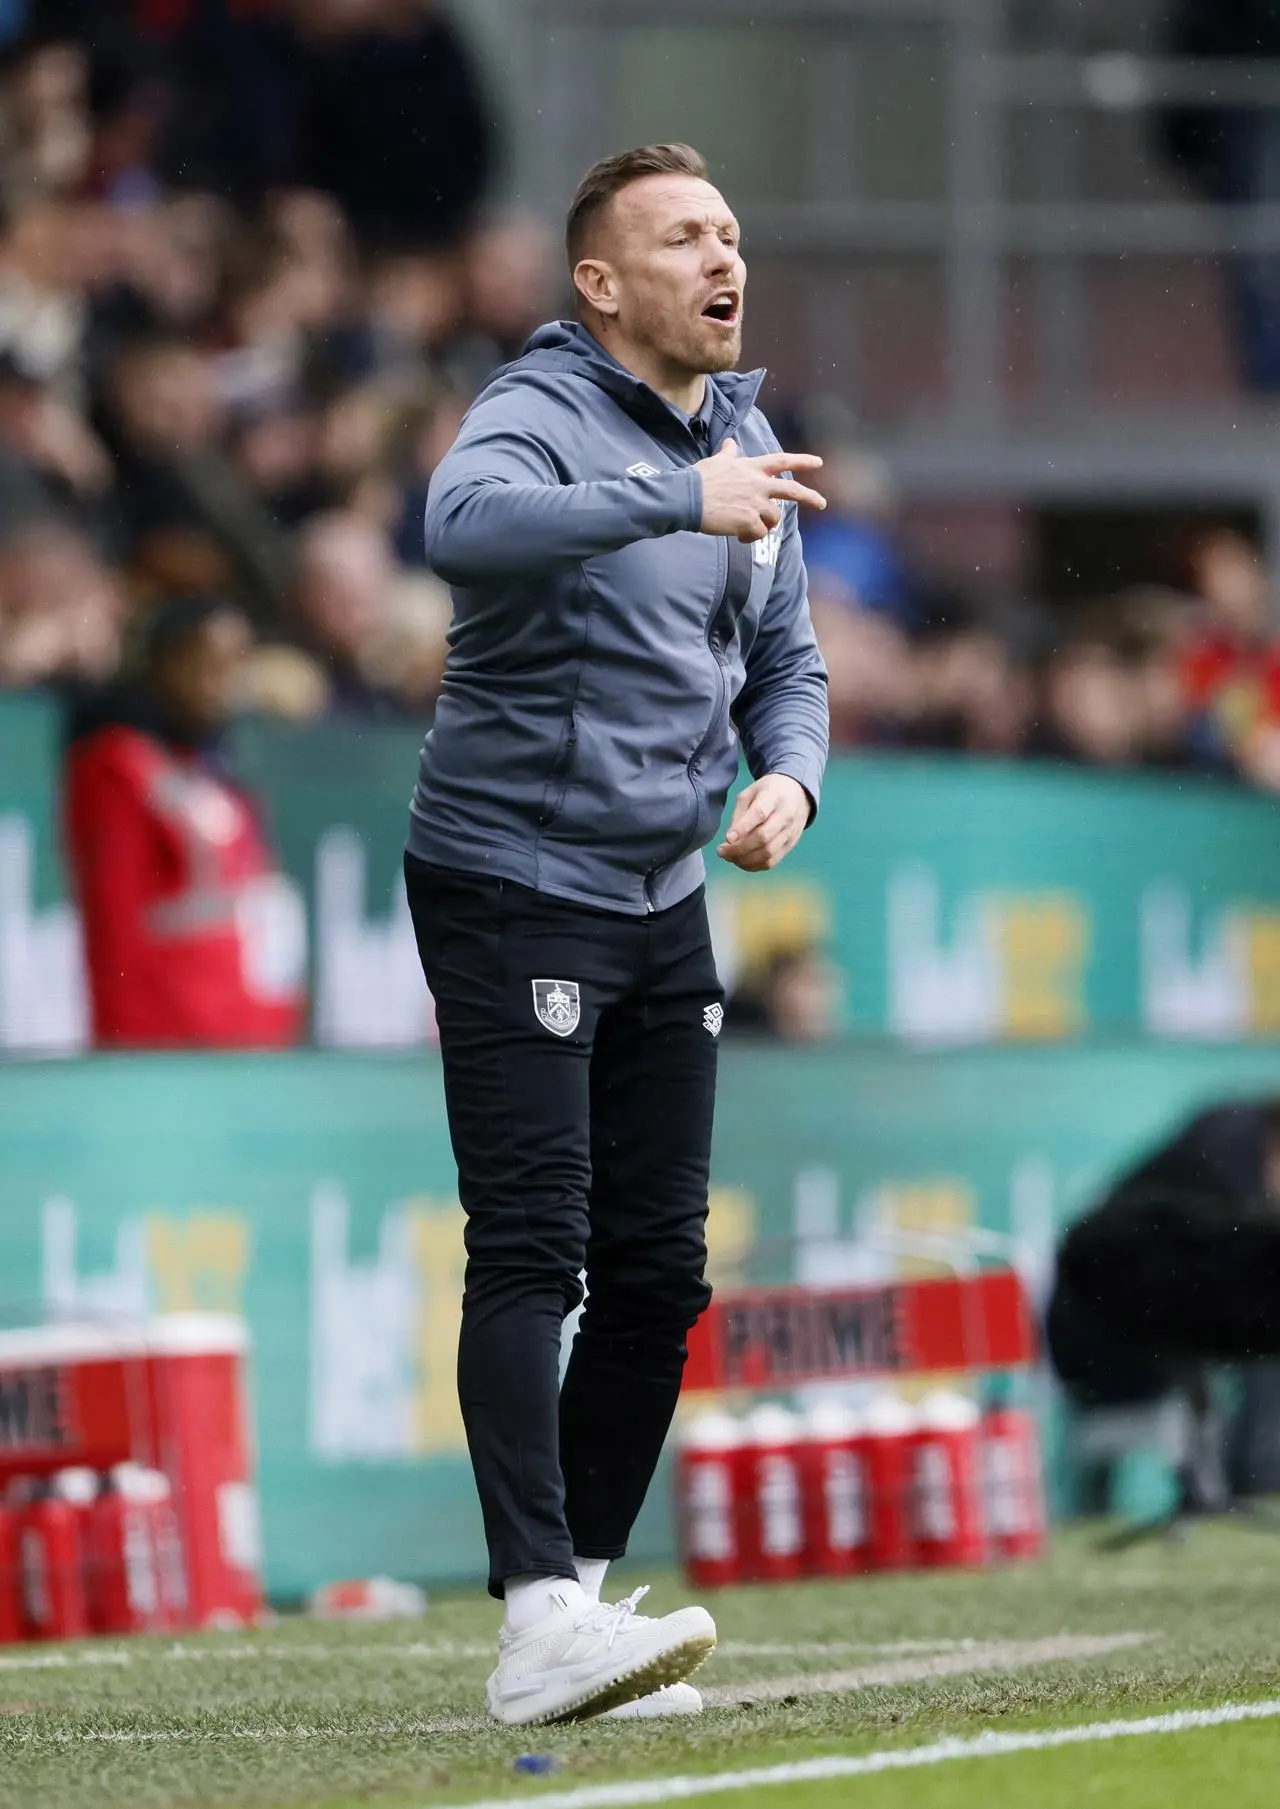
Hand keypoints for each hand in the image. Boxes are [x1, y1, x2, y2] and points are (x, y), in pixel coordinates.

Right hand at [696, 438, 825, 543]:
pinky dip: (751, 538)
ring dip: (765, 526)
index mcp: (751, 468)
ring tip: (749, 530)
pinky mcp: (749, 521)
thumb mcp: (716, 462)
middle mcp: (758, 484)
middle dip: (810, 497)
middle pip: (792, 490)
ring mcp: (755, 503)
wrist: (688, 498)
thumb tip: (730, 443)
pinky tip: (740, 537)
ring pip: (774, 518)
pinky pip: (760, 534)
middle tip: (822, 504)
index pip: (782, 461)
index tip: (818, 462)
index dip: (802, 461)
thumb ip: (728, 454)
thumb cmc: (699, 480)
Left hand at [717, 773, 810, 871]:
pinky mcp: (791, 845)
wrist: (798, 794)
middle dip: (739, 848)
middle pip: (763, 837)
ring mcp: (791, 832)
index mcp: (774, 797)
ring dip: (745, 860)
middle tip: (721, 851)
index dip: (743, 828)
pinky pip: (772, 861)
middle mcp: (786, 815)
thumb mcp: (751, 793)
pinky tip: (742, 861)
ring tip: (729, 857)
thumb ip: (740, 814)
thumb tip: (730, 839)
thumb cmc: (769, 792)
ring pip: (768, 853)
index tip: (727, 839)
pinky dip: (755, 865)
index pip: (760, 814)